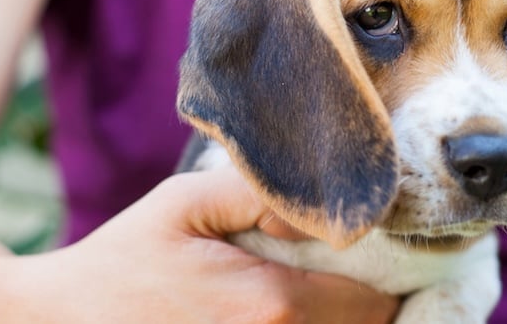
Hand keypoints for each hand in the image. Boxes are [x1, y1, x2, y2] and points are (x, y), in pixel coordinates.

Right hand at [8, 170, 398, 322]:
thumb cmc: (122, 263)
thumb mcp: (185, 205)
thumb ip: (263, 194)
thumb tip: (327, 210)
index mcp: (272, 308)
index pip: (376, 307)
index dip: (384, 283)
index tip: (370, 264)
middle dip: (365, 312)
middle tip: (344, 283)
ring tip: (319, 303)